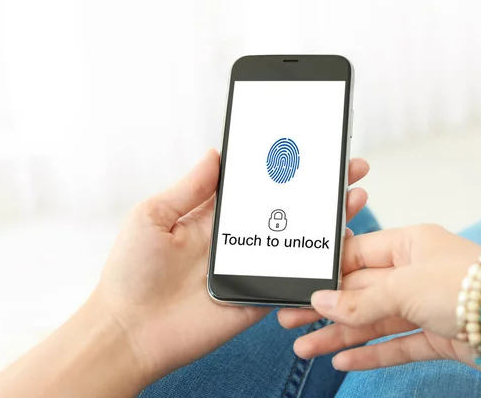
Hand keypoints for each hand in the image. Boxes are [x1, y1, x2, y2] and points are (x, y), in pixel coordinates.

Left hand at [94, 149, 370, 381]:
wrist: (128, 331)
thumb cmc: (131, 272)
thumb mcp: (153, 216)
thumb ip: (190, 187)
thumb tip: (216, 152)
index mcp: (213, 218)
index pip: (258, 188)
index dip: (285, 169)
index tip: (311, 150)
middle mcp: (236, 241)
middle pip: (285, 211)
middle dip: (318, 190)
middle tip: (348, 169)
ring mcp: (249, 269)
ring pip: (296, 243)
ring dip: (326, 223)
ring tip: (352, 198)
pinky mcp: (257, 297)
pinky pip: (292, 281)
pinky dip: (318, 267)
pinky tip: (341, 246)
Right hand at [278, 225, 480, 370]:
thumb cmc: (466, 285)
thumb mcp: (403, 285)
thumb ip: (360, 300)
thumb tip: (321, 303)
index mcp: (408, 245)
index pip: (357, 256)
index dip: (328, 274)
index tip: (300, 289)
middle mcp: (415, 273)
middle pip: (361, 292)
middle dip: (326, 310)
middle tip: (291, 323)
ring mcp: (425, 306)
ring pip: (373, 321)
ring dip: (340, 335)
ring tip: (307, 348)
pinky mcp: (436, 335)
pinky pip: (395, 343)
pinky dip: (370, 353)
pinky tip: (343, 360)